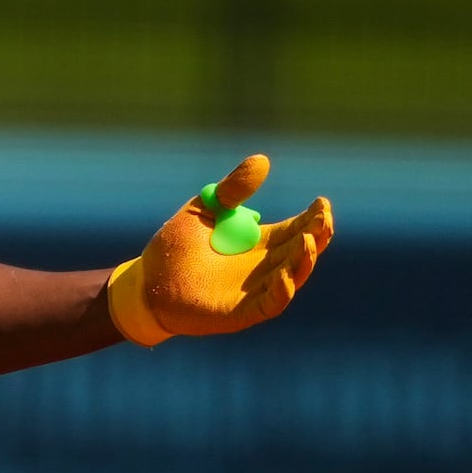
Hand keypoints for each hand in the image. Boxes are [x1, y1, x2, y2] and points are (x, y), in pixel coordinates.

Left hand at [107, 154, 332, 345]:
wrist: (147, 282)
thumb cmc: (176, 246)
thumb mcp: (206, 208)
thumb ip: (234, 189)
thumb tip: (263, 160)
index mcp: (258, 242)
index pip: (295, 229)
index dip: (312, 218)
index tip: (322, 202)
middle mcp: (264, 267)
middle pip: (300, 252)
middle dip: (317, 236)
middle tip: (324, 218)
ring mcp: (256, 291)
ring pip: (291, 277)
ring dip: (303, 261)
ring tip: (310, 241)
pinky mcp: (242, 312)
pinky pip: (269, 304)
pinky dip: (280, 292)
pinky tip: (286, 277)